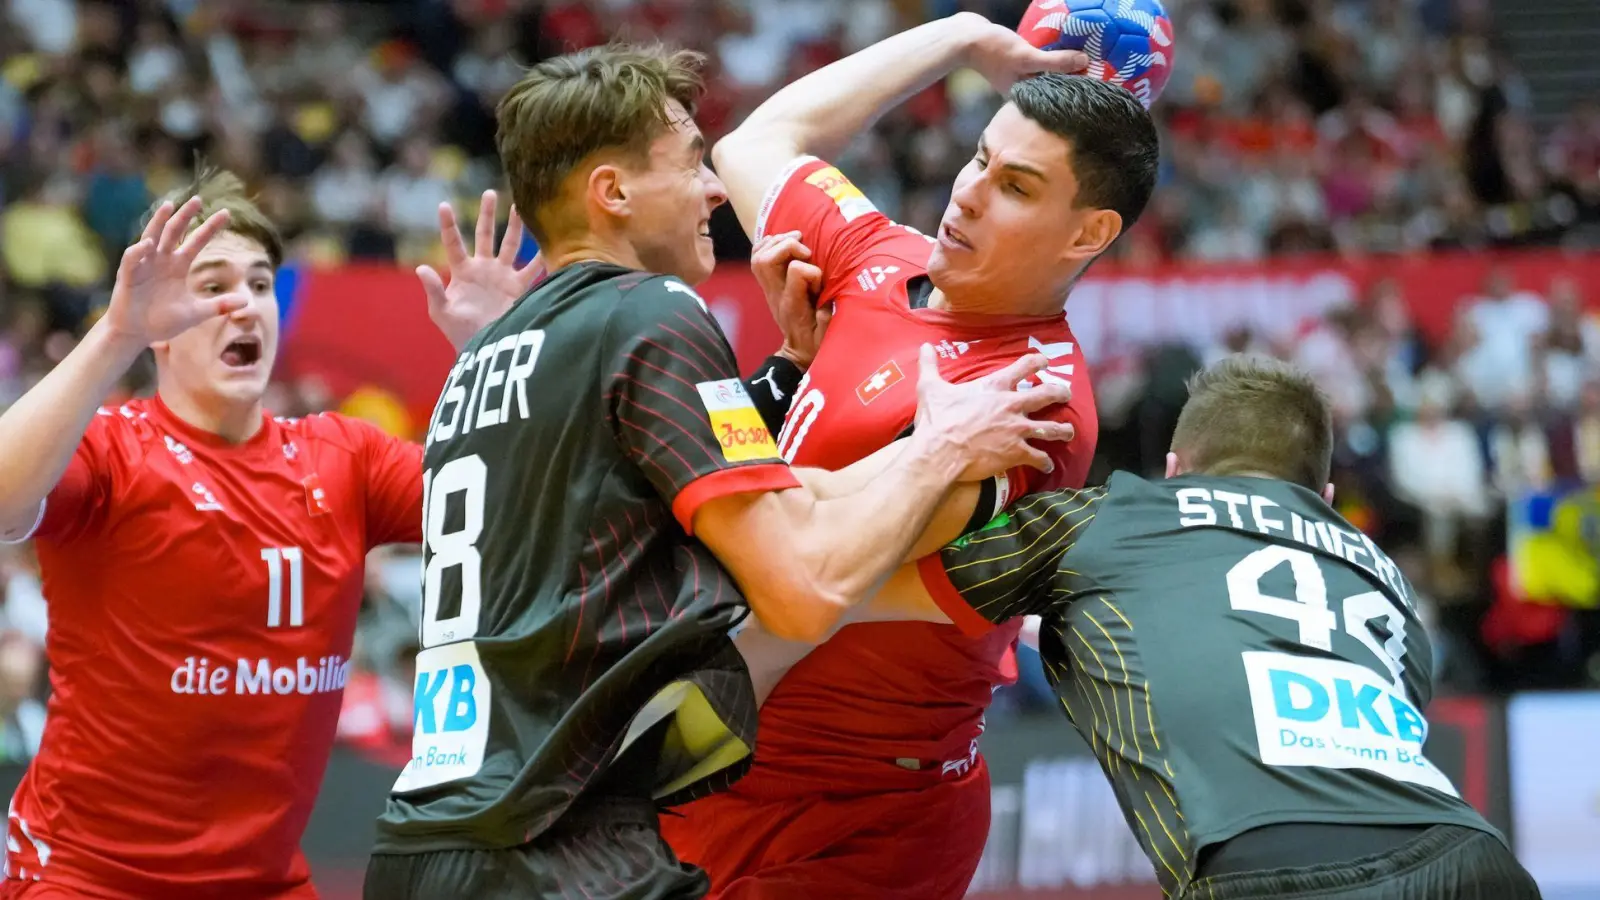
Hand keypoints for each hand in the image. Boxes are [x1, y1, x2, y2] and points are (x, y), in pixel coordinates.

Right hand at [101, 198, 239, 348]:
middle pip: (174, 232)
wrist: (137, 333)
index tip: (226, 213)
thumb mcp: (196, 313)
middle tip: (197, 200)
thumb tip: (247, 302)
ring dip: (159, 221)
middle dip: (185, 216)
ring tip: (169, 206)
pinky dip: (139, 251)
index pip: (197, 241)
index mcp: (178, 266)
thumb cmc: (163, 321)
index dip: (210, 227)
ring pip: (151, 237)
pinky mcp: (128, 276)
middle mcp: (162, 260)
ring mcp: (144, 266)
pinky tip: (148, 244)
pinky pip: (132, 260)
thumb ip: (219, 305)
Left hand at [417, 190, 543, 350]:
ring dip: (515, 226)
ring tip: (520, 206)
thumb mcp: (441, 311)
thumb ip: (434, 289)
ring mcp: (501, 276)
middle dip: (487, 214)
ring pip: (510, 245)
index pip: (454, 243)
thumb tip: (421, 268)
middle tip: (489, 193)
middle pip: (485, 235)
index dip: (449, 224)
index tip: (444, 205)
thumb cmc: (459, 332)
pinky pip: (533, 268)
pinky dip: (542, 256)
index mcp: (462, 271)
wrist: (485, 349)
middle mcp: (483, 268)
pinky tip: (550, 241)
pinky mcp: (518, 287)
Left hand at [751, 231, 828, 368]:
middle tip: (806, 249)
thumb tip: (825, 308)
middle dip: (787, 246)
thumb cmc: (815, 342)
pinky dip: (767, 244)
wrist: (798, 351)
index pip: (796, 271)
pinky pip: (757, 257)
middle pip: (766, 259)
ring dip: (777, 241)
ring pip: (759, 256)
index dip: (812, 271)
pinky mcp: (768, 284)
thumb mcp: (825, 337)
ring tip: (797, 239)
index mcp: (792, 303)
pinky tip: (781, 242)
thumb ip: (826, 322)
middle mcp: (775, 293)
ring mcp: (768, 288)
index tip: (821, 283)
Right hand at [910, 345, 1075, 480]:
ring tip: (1069, 432)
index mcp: (994, 387)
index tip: (1044, 361)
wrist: (940, 452)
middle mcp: (1012, 405)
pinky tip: (1048, 465)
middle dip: (1060, 393)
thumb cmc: (937, 420)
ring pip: (1050, 428)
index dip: (1037, 362)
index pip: (1023, 366)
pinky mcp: (1016, 453)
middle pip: (1047, 394)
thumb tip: (924, 346)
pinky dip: (1044, 462)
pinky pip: (1038, 457)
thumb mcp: (930, 388)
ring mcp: (1017, 430)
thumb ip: (930, 365)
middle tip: (1067, 394)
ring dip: (1062, 430)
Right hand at [958, 12, 1088, 91]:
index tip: (1099, 84)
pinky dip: (1053, 55)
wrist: (963, 37)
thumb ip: (1055, 62)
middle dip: (1074, 78)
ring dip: (1065, 65)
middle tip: (1100, 70)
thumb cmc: (993, 51)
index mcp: (1026, 97)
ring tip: (1088, 58)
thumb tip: (1084, 62)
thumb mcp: (1027, 57)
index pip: (1057, 98)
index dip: (1076, 92)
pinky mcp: (1018, 60)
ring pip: (1049, 73)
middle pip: (1055, 85)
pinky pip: (1042, 59)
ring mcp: (1020, 75)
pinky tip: (1066, 47)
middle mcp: (1024, 89)